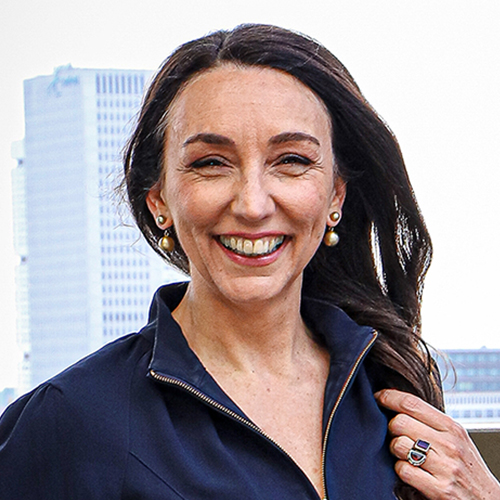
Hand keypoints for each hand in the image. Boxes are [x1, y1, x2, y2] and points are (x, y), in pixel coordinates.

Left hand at [375, 389, 499, 499]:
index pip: (412, 403)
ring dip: (396, 450)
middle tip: (398, 436)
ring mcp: (445, 467)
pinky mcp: (440, 489)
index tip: (378, 397)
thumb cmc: (467, 468)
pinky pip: (403, 470)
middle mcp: (449, 444)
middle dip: (392, 428)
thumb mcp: (456, 439)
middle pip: (399, 422)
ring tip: (406, 455)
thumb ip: (431, 422)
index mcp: (452, 427)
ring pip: (399, 444)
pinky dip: (401, 470)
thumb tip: (398, 403)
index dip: (389, 397)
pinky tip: (411, 472)